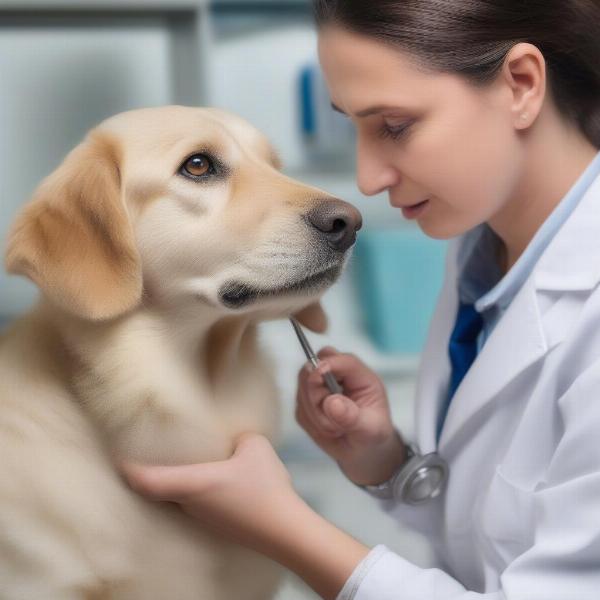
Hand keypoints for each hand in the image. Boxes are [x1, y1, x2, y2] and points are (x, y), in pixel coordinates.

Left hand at [120, 433, 302, 554]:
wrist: (284, 529)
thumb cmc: (265, 487)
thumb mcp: (255, 447)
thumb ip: (240, 437)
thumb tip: (235, 440)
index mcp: (193, 483)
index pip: (147, 481)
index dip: (129, 470)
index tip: (118, 458)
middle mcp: (190, 504)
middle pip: (157, 490)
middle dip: (150, 472)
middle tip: (150, 452)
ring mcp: (203, 518)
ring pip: (177, 498)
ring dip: (175, 482)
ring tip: (184, 462)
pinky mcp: (217, 525)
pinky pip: (195, 504)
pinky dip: (194, 490)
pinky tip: (213, 480)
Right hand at [296, 347, 406, 484]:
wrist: (362, 452)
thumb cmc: (372, 435)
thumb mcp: (371, 430)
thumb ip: (352, 417)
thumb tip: (331, 402)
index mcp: (360, 376)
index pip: (342, 360)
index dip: (328, 364)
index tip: (318, 375)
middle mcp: (338, 376)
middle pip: (313, 367)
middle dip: (315, 394)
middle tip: (332, 421)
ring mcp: (319, 388)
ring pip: (302, 389)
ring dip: (315, 415)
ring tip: (336, 429)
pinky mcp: (306, 402)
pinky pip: (299, 409)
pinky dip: (311, 424)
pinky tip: (328, 430)